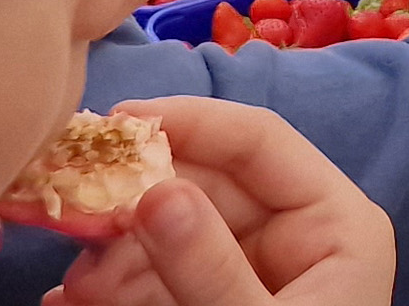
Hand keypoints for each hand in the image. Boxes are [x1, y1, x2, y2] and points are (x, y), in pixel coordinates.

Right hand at [51, 100, 390, 305]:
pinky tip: (71, 303)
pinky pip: (159, 282)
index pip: (258, 140)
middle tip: (72, 216)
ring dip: (113, 255)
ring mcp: (255, 273)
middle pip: (203, 185)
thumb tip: (156, 192)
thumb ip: (210, 269)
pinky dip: (115, 290)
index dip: (188, 120)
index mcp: (336, 225)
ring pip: (169, 234)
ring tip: (75, 290)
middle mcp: (298, 237)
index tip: (115, 124)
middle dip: (134, 202)